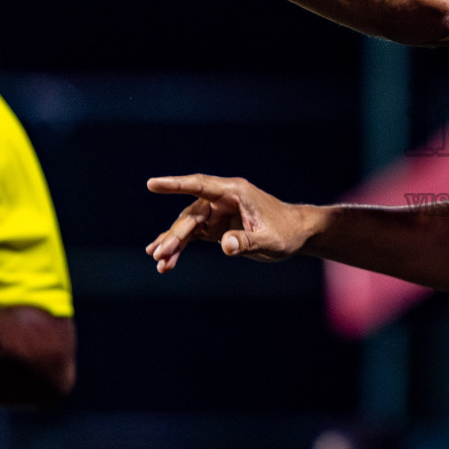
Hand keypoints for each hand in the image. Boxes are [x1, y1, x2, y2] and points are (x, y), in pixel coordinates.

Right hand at [145, 174, 307, 271]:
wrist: (296, 234)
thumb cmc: (286, 233)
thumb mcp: (270, 241)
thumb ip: (247, 241)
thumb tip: (225, 245)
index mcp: (235, 192)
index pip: (200, 185)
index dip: (175, 185)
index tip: (152, 184)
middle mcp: (222, 199)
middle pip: (191, 215)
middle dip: (175, 235)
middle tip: (159, 254)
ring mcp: (217, 212)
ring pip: (188, 227)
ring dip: (174, 245)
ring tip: (161, 264)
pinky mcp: (216, 227)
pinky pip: (193, 236)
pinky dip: (181, 248)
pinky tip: (166, 263)